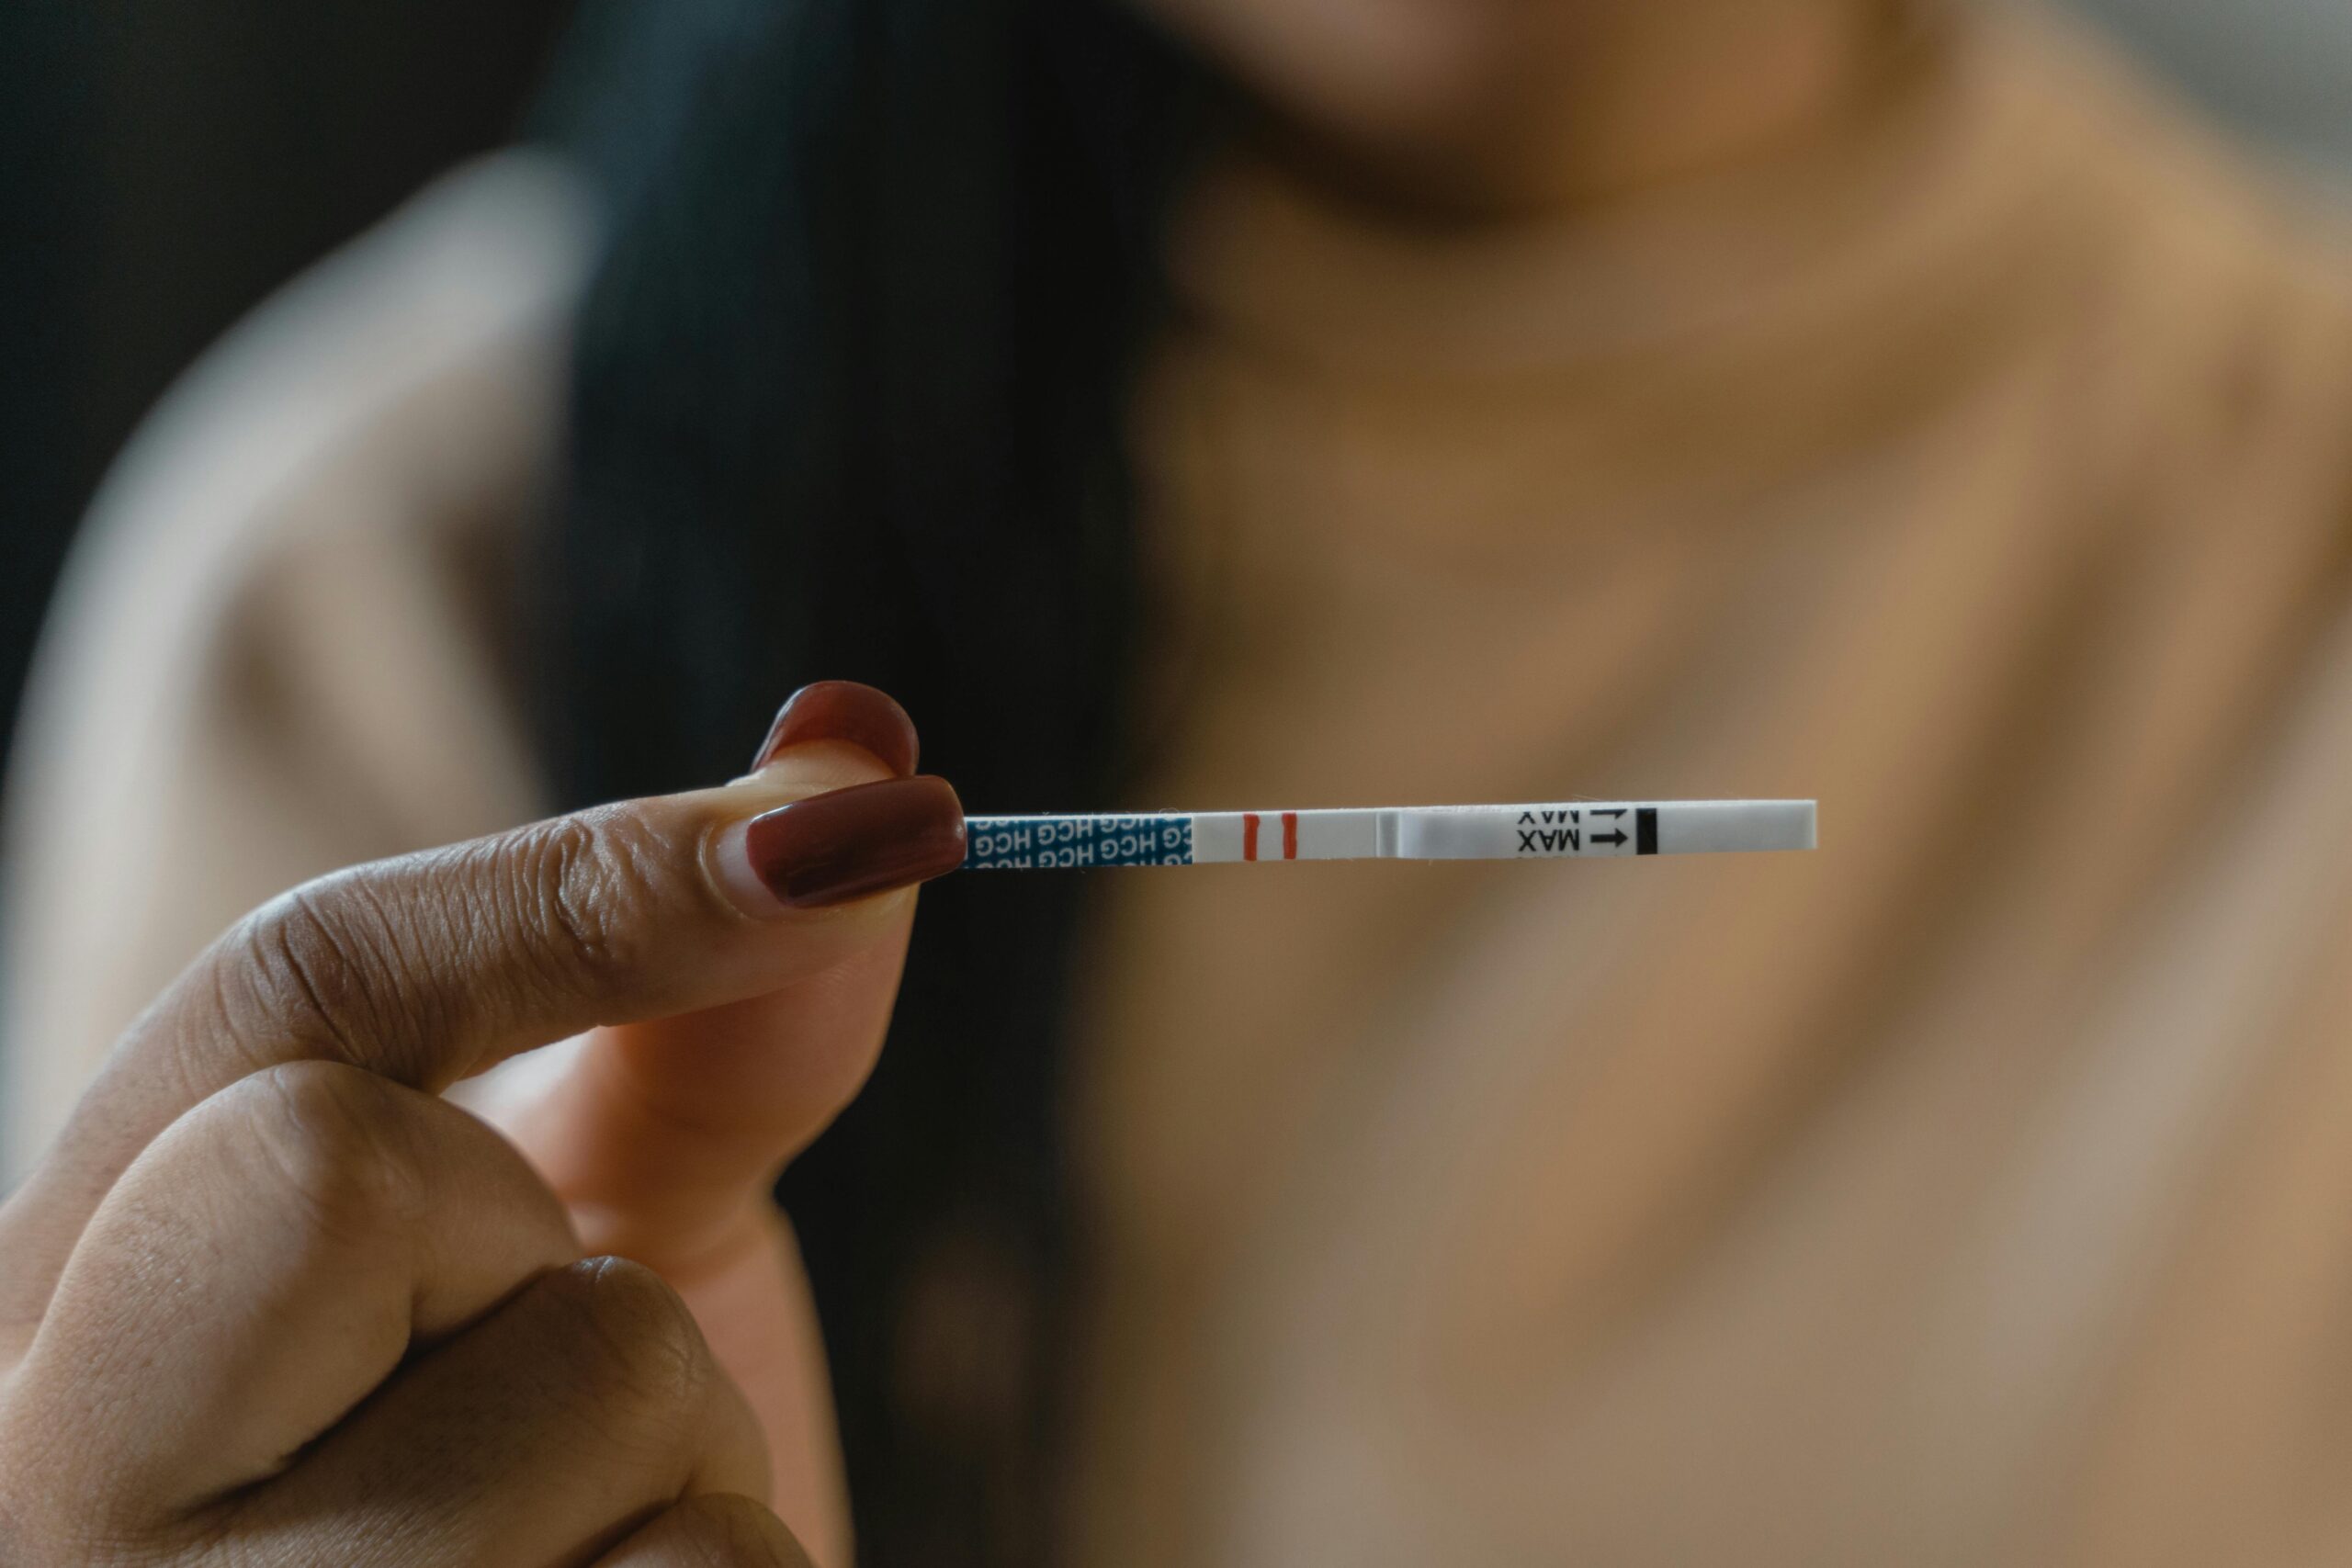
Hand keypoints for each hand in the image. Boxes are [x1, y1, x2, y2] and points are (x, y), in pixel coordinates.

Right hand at [0, 682, 963, 1566]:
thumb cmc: (560, 1495)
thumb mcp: (588, 1230)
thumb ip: (698, 1006)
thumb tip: (862, 752)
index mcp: (77, 1303)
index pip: (282, 995)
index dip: (584, 881)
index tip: (858, 816)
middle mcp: (44, 1480)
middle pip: (350, 1167)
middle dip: (566, 1265)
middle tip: (547, 1392)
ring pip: (585, 1399)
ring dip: (686, 1474)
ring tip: (590, 1567)